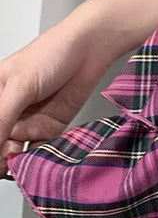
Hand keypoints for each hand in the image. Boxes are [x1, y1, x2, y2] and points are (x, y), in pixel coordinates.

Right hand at [0, 14, 114, 176]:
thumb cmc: (50, 55)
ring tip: (24, 166)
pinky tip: (41, 164)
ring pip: (16, 153)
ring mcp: (28, 122)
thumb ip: (2, 117)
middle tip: (8, 162)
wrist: (89, 51)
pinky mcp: (51, 128)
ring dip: (18, 163)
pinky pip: (41, 151)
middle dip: (1, 158)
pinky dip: (40, 160)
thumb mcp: (20, 86)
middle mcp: (7, 113)